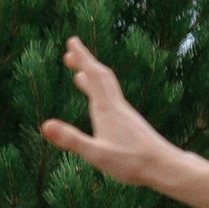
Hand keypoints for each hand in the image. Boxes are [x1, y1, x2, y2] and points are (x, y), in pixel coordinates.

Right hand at [38, 36, 186, 188]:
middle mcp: (117, 107)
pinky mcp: (130, 123)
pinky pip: (112, 99)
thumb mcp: (96, 154)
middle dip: (86, 62)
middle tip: (70, 52)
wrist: (163, 166)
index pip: (93, 76)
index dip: (82, 58)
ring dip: (92, 77)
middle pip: (101, 77)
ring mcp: (125, 114)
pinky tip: (100, 103)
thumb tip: (45, 125)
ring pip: (108, 88)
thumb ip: (71, 139)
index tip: (72, 41)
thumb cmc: (131, 162)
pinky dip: (101, 93)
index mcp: (107, 110)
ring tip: (80, 75)